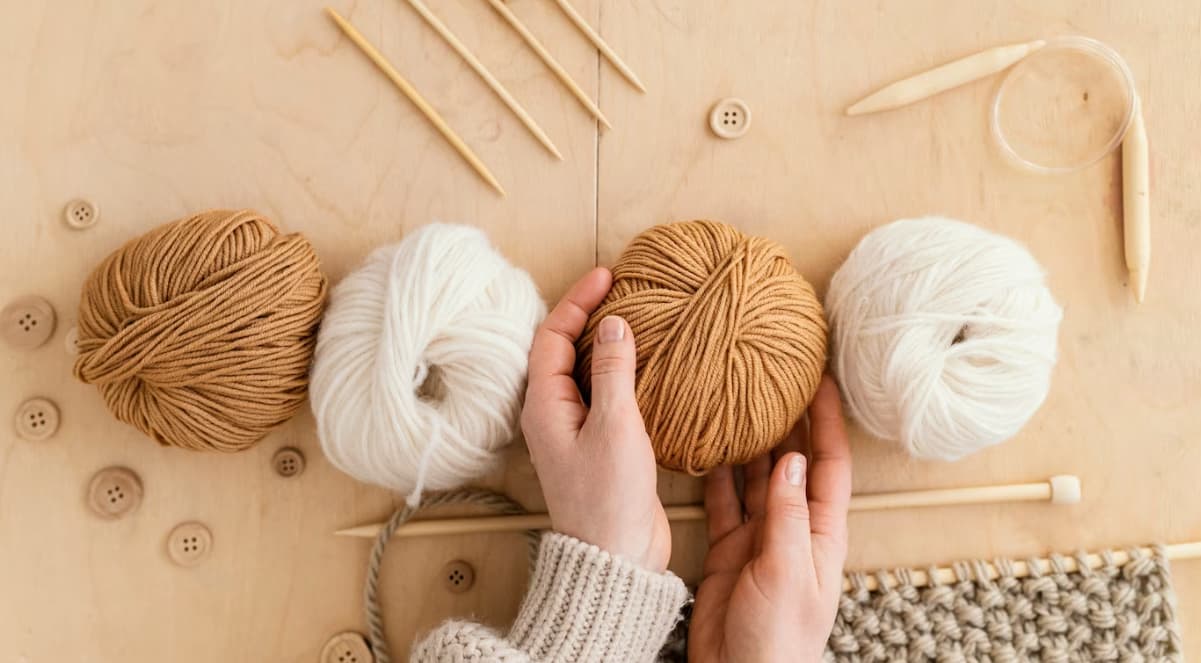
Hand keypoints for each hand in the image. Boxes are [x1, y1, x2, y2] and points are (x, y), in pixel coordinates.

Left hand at [521, 267, 671, 572]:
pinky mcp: (598, 446)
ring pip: (584, 372)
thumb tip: (613, 324)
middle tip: (622, 289)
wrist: (616, 559)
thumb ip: (614, 372)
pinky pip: (604, 394)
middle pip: (563, 349)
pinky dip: (621, 371)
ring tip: (637, 317)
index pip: (551, 336)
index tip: (607, 275)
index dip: (577, 301)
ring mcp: (574, 431)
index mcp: (544, 406)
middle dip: (589, 315)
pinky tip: (648, 366)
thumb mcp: (615, 427)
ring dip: (606, 343)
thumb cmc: (609, 499)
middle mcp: (552, 415)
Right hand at [689, 376, 851, 662]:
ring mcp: (760, 537)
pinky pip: (725, 501)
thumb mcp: (787, 571)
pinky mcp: (730, 548)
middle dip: (788, 422)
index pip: (829, 465)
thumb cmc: (779, 637)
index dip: (828, 423)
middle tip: (772, 379)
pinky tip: (709, 448)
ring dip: (751, 442)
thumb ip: (786, 515)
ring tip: (737, 402)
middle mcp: (792, 527)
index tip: (821, 381)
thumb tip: (789, 459)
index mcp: (819, 532)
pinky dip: (717, 475)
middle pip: (793, 463)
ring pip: (757, 477)